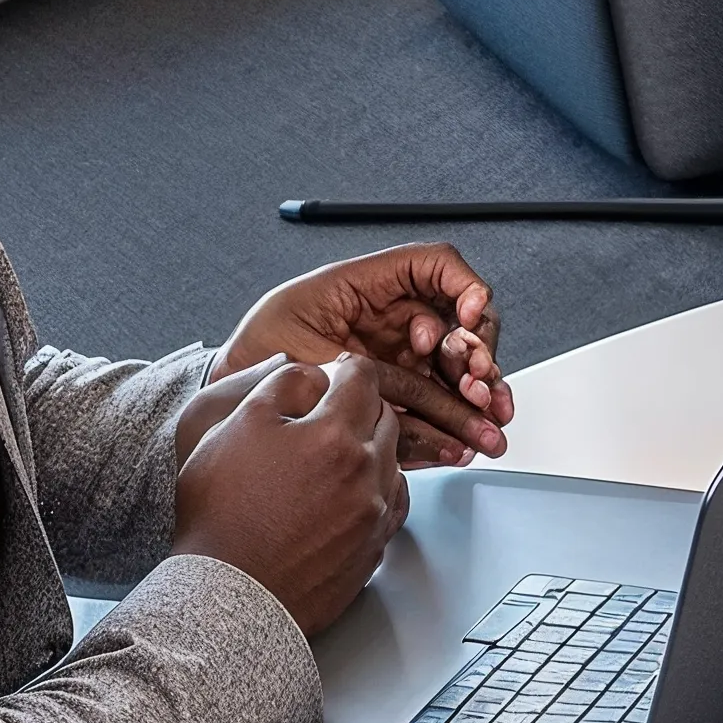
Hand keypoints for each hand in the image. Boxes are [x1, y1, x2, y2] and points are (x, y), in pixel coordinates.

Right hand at [172, 349, 409, 632]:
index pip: (363, 377)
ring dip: (371, 450)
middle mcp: (366, 475)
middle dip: (361, 406)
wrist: (226, 600)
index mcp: (336, 436)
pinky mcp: (370, 554)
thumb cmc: (223, 516)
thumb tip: (314, 374)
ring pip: (392, 463)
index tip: (333, 373)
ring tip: (333, 457)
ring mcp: (373, 519)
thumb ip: (282, 383)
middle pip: (385, 418)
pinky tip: (349, 494)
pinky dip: (377, 492)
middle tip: (331, 412)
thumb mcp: (236, 425)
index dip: (343, 368)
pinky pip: (390, 508)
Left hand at [218, 243, 511, 465]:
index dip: (466, 290)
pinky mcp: (389, 413)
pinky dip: (450, 436)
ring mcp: (397, 371)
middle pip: (461, 333)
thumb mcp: (315, 300)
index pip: (443, 277)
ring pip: (455, 383)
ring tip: (486, 422)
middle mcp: (397, 329)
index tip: (469, 314)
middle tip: (477, 379)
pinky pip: (429, 424)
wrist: (236, 393)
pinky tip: (461, 445)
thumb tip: (428, 325)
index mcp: (382, 292)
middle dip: (478, 356)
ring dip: (477, 403)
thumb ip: (376, 293)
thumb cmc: (266, 338)